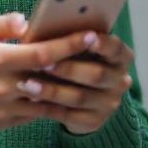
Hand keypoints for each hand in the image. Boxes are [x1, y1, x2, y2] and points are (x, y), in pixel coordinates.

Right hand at [0, 12, 101, 132]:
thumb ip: (1, 24)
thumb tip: (27, 20)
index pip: (41, 53)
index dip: (69, 45)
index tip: (90, 36)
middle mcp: (1, 86)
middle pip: (50, 79)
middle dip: (78, 68)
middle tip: (101, 59)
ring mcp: (3, 108)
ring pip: (48, 103)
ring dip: (71, 92)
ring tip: (93, 81)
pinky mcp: (2, 124)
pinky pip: (35, 116)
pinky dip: (53, 106)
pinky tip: (70, 98)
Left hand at [15, 31, 136, 135]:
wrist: (77, 93)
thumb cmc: (72, 57)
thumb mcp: (75, 44)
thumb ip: (66, 35)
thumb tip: (37, 26)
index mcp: (120, 56)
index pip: (116, 48)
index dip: (103, 43)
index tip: (88, 36)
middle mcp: (120, 80)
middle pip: (97, 75)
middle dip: (68, 68)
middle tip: (43, 63)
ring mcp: (109, 103)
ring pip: (80, 97)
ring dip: (52, 90)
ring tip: (27, 83)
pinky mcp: (95, 121)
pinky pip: (70, 115)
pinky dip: (48, 107)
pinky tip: (30, 101)